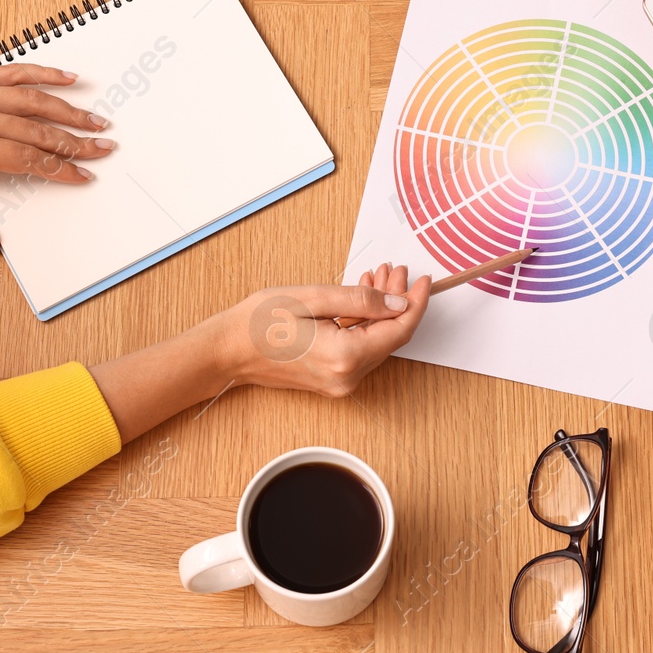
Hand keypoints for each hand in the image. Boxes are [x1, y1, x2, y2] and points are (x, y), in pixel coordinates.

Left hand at [0, 65, 112, 247]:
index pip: (28, 161)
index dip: (60, 170)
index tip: (83, 176)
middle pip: (40, 132)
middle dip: (76, 143)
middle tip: (105, 148)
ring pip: (34, 101)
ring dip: (70, 111)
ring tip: (96, 119)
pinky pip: (12, 72)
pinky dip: (42, 72)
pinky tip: (67, 77)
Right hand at [221, 263, 432, 397]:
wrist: (228, 350)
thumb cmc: (261, 322)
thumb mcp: (315, 298)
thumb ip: (362, 300)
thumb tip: (399, 301)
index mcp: (346, 357)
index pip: (400, 329)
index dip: (417, 302)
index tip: (424, 279)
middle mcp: (347, 377)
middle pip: (391, 336)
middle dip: (398, 300)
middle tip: (395, 270)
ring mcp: (340, 382)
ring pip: (377, 341)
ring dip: (381, 309)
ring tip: (377, 277)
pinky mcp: (332, 380)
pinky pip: (361, 349)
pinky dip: (366, 323)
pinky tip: (362, 299)